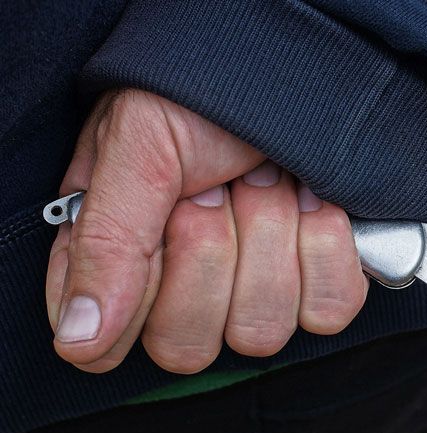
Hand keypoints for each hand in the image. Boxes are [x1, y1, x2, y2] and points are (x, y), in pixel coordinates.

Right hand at [46, 90, 368, 372]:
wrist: (284, 75)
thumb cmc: (201, 102)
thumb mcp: (138, 148)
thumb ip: (108, 243)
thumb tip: (82, 343)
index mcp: (119, 270)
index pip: (112, 346)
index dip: (147, 285)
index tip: (170, 212)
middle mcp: (182, 295)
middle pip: (188, 348)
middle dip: (212, 251)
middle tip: (219, 188)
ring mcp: (255, 296)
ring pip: (260, 330)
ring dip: (269, 237)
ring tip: (267, 181)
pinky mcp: (317, 287)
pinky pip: (329, 309)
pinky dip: (325, 246)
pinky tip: (312, 201)